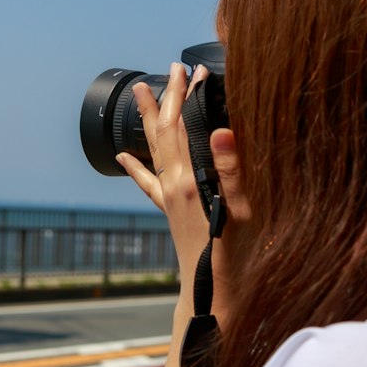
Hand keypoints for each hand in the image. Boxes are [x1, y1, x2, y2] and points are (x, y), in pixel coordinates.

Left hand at [116, 64, 249, 301]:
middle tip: (172, 67)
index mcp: (188, 183)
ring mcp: (168, 200)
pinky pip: (148, 180)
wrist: (214, 299)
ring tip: (142, 93)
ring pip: (152, 150)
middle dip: (166, 98)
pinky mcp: (170, 212)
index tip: (193, 68)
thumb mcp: (244, 213)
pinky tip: (122, 155)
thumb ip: (233, 172)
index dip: (184, 96)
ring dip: (149, 120)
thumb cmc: (234, 260)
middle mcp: (172, 188)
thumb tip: (220, 131)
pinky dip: (135, 164)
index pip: (179, 127)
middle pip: (161, 133)